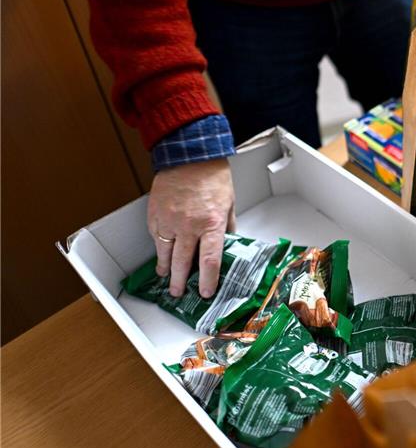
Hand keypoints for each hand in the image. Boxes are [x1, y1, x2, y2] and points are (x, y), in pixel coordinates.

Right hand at [148, 158, 235, 298]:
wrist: (190, 155)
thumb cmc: (211, 176)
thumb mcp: (229, 203)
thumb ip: (227, 226)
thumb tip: (228, 242)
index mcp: (211, 223)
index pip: (210, 260)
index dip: (208, 279)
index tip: (206, 291)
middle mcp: (189, 225)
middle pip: (182, 262)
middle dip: (180, 281)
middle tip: (179, 292)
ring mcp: (169, 220)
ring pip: (165, 253)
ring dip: (165, 268)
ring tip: (166, 278)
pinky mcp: (155, 213)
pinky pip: (155, 236)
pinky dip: (158, 246)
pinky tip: (161, 252)